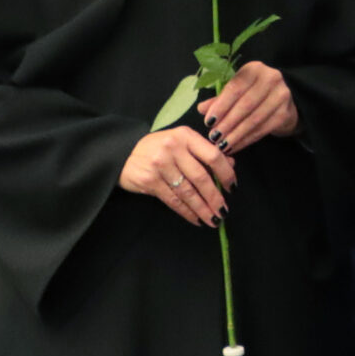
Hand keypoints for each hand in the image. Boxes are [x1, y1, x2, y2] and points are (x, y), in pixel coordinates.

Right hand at [119, 127, 235, 226]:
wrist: (122, 152)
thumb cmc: (158, 147)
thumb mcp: (181, 142)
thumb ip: (204, 151)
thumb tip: (231, 164)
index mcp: (185, 136)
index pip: (213, 155)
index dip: (226, 173)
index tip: (232, 188)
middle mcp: (173, 148)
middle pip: (201, 177)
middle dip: (215, 197)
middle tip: (224, 211)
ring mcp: (160, 164)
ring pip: (187, 192)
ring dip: (202, 209)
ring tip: (213, 219)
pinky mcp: (149, 180)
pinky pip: (173, 200)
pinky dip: (186, 212)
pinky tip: (196, 219)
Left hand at [198, 60, 298, 154]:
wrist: (283, 101)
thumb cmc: (253, 94)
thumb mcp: (237, 91)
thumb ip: (219, 99)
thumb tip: (201, 109)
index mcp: (254, 69)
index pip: (235, 87)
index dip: (221, 106)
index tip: (208, 122)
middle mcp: (271, 79)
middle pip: (245, 105)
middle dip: (227, 123)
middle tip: (213, 137)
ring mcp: (281, 96)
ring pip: (254, 119)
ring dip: (236, 134)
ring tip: (222, 145)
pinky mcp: (285, 113)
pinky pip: (263, 129)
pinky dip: (246, 140)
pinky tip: (235, 146)